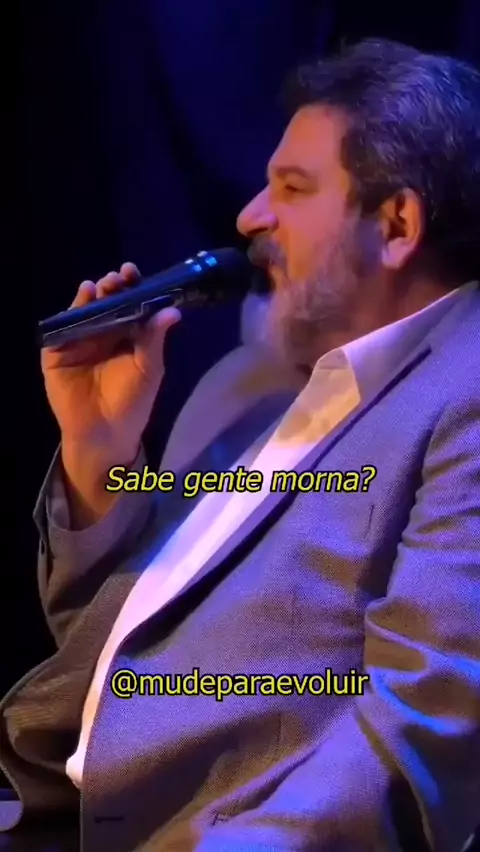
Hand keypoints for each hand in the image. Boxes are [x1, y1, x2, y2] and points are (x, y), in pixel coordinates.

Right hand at [42, 262, 180, 461]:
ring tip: (101, 286)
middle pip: (107, 301)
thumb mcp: (149, 369)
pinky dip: (71, 312)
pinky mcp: (58, 352)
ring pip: (85, 310)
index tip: (133, 272)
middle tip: (118, 278)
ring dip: (93, 295)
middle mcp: (103, 332)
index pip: (130, 303)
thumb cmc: (132, 402)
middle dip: (112, 286)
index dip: (132, 286)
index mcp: (127, 334)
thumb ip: (154, 339)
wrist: (105, 433)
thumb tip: (174, 311)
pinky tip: (82, 300)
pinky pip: (63, 328)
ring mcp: (80, 340)